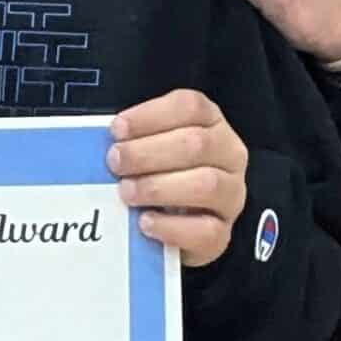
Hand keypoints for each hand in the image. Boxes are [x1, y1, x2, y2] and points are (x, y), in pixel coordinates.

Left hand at [107, 90, 247, 266]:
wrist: (177, 224)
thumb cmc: (162, 174)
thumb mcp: (153, 147)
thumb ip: (136, 139)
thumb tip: (109, 143)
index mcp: (212, 122)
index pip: (190, 107)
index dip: (151, 116)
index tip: (117, 129)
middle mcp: (229, 155)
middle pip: (196, 144)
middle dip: (148, 152)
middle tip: (115, 162)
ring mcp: (231, 195)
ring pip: (207, 185)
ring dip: (159, 187)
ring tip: (127, 192)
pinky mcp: (223, 233)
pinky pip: (205, 231)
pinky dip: (171, 227)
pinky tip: (145, 222)